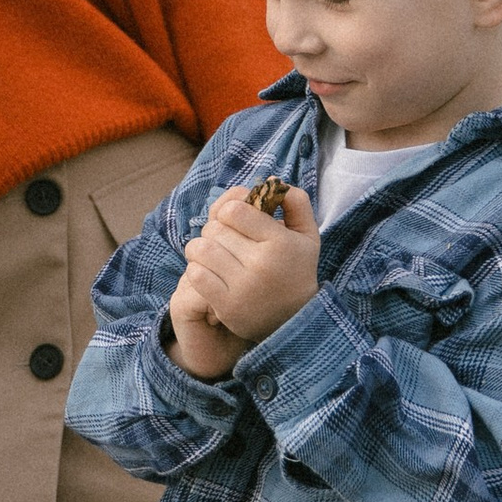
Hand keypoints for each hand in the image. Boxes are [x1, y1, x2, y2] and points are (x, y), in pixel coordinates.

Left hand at [167, 182, 316, 372]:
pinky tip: (209, 272)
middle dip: (215, 229)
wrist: (294, 320)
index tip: (237, 218)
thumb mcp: (307, 235)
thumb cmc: (296, 270)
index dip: (230, 209)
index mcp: (280, 242)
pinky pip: (195, 275)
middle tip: (224, 238)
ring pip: (200, 250)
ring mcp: (242, 287)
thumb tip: (269, 180)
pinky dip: (197, 269)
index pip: (234, 210)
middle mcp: (261, 264)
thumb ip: (295, 202)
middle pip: (214, 229)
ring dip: (201, 248)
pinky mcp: (226, 306)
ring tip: (212, 253)